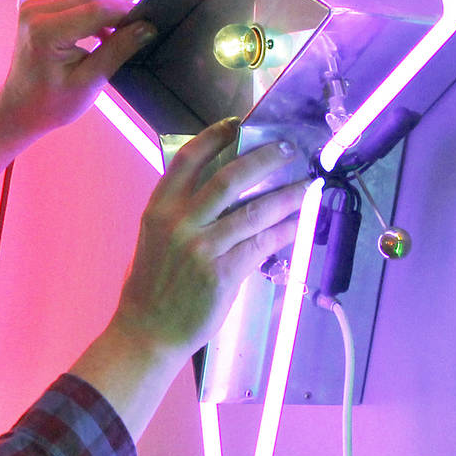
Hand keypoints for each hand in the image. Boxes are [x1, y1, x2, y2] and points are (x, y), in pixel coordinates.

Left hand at [0, 0, 155, 142]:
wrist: (20, 109)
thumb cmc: (50, 104)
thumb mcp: (89, 82)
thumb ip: (117, 51)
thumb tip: (146, 28)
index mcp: (45, 31)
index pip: (96, 10)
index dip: (126, 14)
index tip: (148, 24)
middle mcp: (36, 12)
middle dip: (118, 11)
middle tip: (141, 28)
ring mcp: (34, 8)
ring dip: (106, 12)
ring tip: (123, 33)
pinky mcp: (37, 10)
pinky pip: (73, 3)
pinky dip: (92, 14)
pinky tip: (103, 33)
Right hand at [108, 119, 308, 359]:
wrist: (148, 332)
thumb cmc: (151, 286)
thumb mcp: (154, 238)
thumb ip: (180, 212)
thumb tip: (220, 188)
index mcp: (158, 209)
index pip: (189, 159)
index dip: (215, 135)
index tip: (239, 124)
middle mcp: (179, 222)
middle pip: (230, 178)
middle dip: (265, 159)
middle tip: (289, 149)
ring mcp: (201, 248)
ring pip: (255, 212)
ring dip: (287, 196)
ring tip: (308, 185)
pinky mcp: (222, 274)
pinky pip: (262, 245)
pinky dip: (285, 231)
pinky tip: (300, 223)